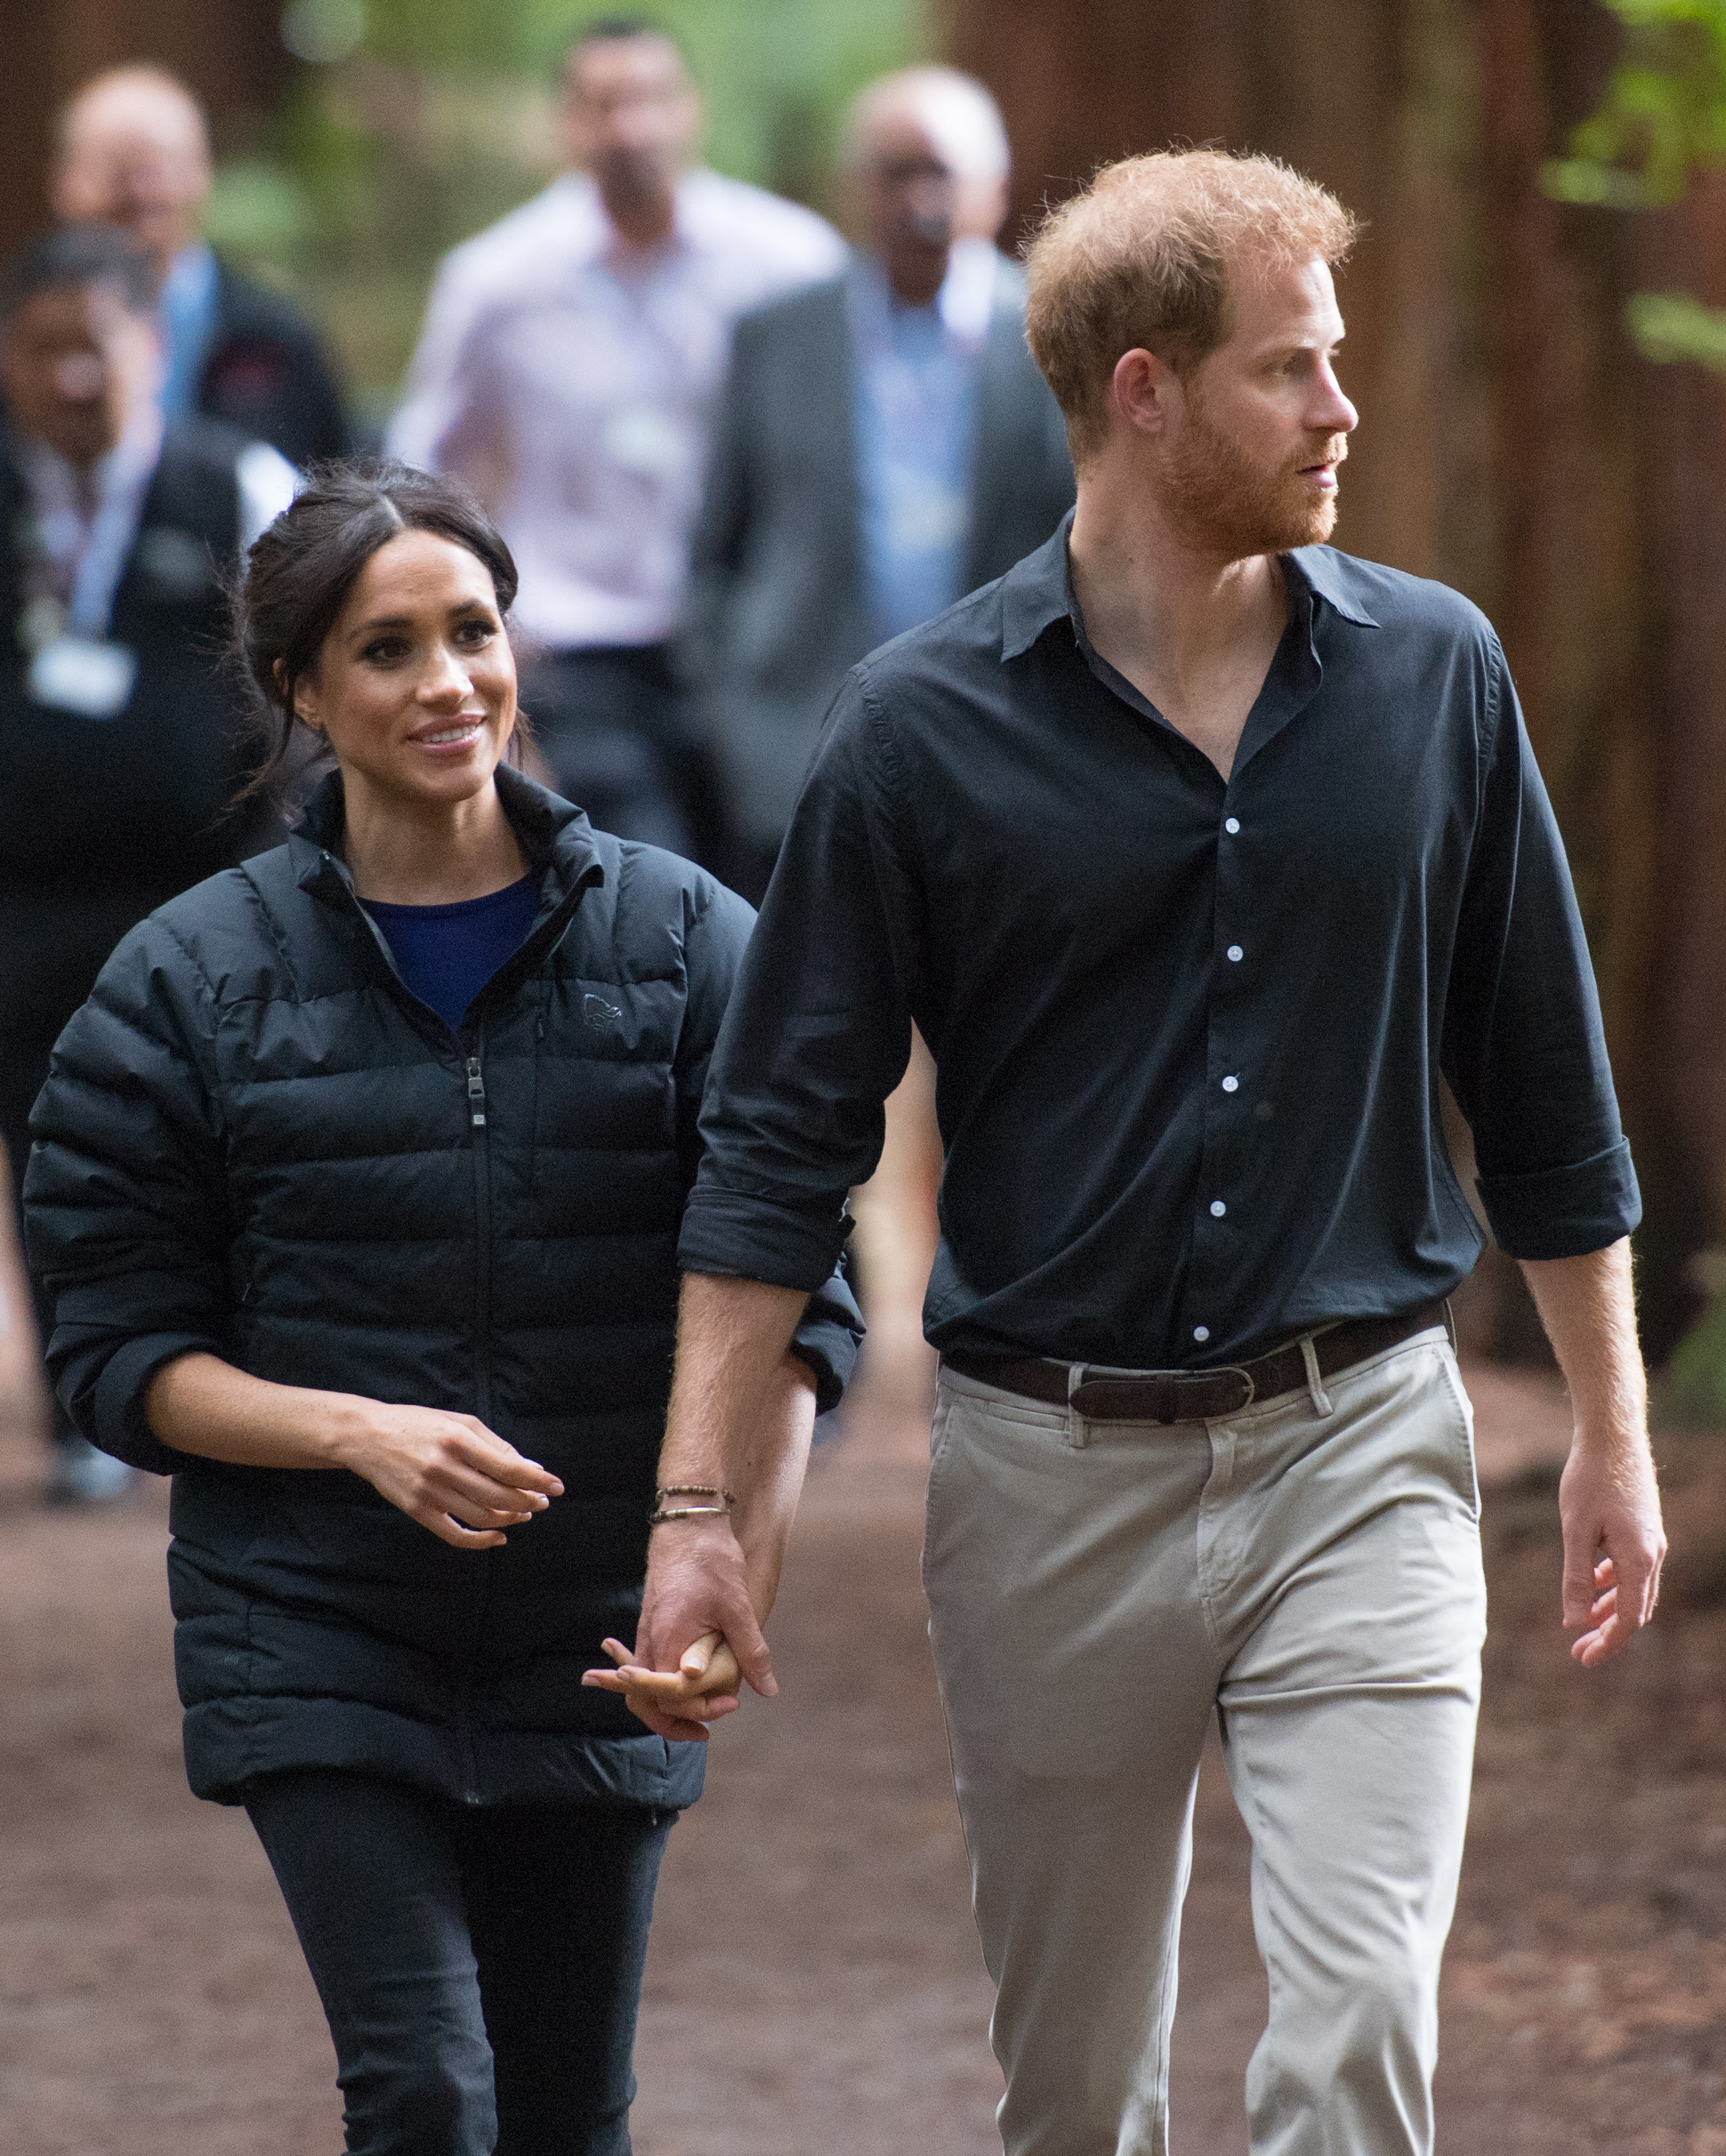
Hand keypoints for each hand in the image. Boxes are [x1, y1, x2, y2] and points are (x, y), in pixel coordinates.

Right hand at [335, 1401, 562, 1549]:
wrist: (367, 1437)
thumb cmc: (419, 1424)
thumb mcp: (459, 1422)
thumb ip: (495, 1445)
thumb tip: (531, 1468)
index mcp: (458, 1439)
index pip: (508, 1468)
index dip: (537, 1480)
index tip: (557, 1486)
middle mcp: (444, 1467)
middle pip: (499, 1495)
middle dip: (528, 1501)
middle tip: (542, 1502)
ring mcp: (429, 1492)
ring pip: (482, 1516)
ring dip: (510, 1519)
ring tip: (524, 1513)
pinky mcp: (417, 1511)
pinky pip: (455, 1534)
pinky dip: (481, 1541)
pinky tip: (499, 1537)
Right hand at [612, 1516, 776, 1741]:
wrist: (688, 1524)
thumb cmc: (712, 1562)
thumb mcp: (738, 1608)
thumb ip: (750, 1651)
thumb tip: (767, 1689)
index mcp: (667, 1640)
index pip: (669, 1696)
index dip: (698, 1710)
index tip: (728, 1705)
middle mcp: (648, 1641)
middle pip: (643, 1700)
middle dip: (673, 1721)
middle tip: (706, 1729)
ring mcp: (645, 1634)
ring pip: (642, 1687)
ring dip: (667, 1705)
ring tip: (698, 1715)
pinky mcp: (650, 1626)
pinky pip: (646, 1667)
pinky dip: (660, 1685)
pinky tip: (686, 1687)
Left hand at [1559, 1436, 1665, 1664]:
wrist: (1613, 1437)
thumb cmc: (1590, 1480)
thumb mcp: (1575, 1531)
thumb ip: (1576, 1577)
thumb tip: (1574, 1621)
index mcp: (1638, 1559)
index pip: (1628, 1619)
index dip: (1607, 1644)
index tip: (1582, 1660)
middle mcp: (1653, 1554)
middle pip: (1635, 1610)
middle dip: (1607, 1633)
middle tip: (1578, 1651)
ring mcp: (1651, 1541)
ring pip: (1634, 1590)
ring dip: (1609, 1609)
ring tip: (1581, 1623)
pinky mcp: (1644, 1529)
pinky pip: (1632, 1569)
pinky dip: (1613, 1583)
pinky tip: (1592, 1582)